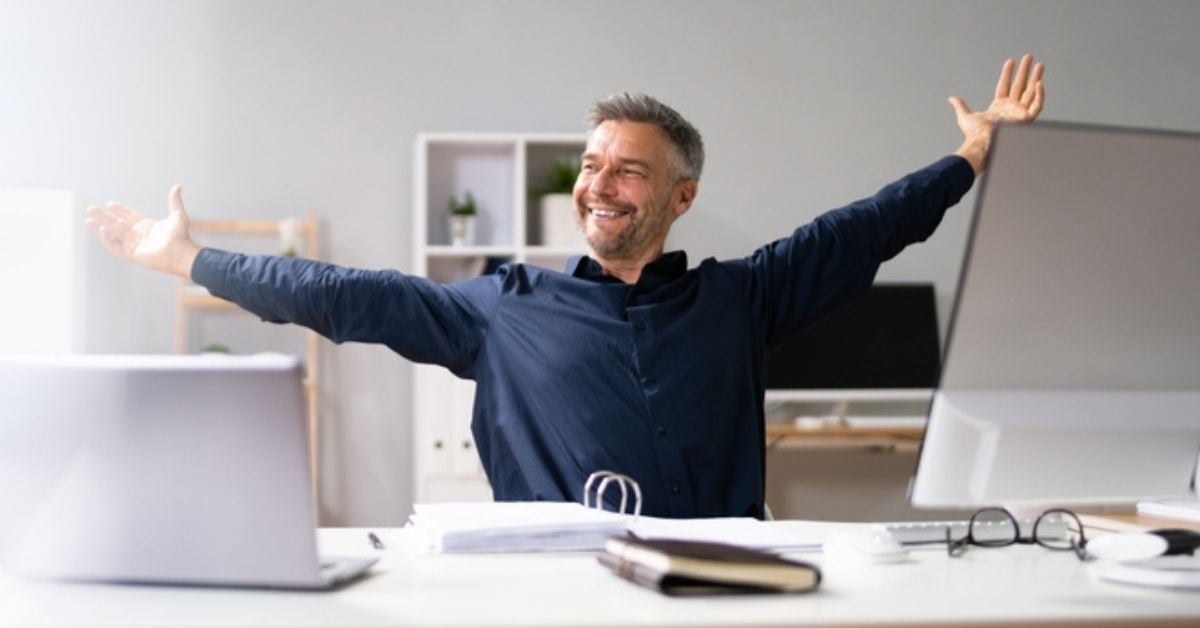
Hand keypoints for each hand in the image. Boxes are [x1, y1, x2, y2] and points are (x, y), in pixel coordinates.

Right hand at [85, 185, 201, 278]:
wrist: (181, 252)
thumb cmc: (181, 237)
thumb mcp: (178, 215)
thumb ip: (174, 201)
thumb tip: (178, 186)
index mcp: (147, 226)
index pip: (129, 216)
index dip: (119, 210)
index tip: (109, 203)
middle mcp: (138, 235)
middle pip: (117, 224)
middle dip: (103, 216)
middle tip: (90, 209)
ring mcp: (134, 245)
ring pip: (113, 235)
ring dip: (100, 228)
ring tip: (88, 220)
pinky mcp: (132, 255)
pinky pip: (116, 247)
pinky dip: (108, 239)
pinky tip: (103, 229)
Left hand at [950, 53, 1045, 173]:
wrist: (981, 141)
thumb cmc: (974, 134)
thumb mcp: (965, 117)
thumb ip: (960, 105)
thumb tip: (951, 98)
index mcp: (998, 107)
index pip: (1005, 86)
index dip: (1007, 73)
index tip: (1010, 61)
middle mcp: (1011, 109)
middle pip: (1020, 85)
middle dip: (1025, 71)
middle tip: (1029, 57)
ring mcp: (1019, 113)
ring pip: (1031, 92)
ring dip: (1036, 77)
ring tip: (1039, 64)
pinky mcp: (1026, 119)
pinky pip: (1037, 105)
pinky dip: (1040, 95)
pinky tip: (1039, 83)